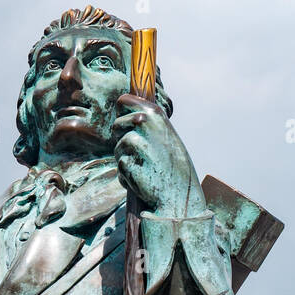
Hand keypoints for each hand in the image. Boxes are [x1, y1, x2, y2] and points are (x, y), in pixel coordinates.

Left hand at [113, 94, 202, 219]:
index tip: (130, 126)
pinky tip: (143, 178)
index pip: (122, 101)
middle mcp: (143, 122)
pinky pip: (119, 166)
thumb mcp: (165, 134)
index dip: (122, 115)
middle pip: (116, 125)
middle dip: (123, 140)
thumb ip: (148, 123)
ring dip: (126, 159)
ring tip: (146, 166)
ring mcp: (134, 141)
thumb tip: (128, 116)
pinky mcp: (126, 161)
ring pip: (117, 147)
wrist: (179, 193)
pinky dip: (127, 175)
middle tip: (143, 153)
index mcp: (153, 112)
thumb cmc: (172, 164)